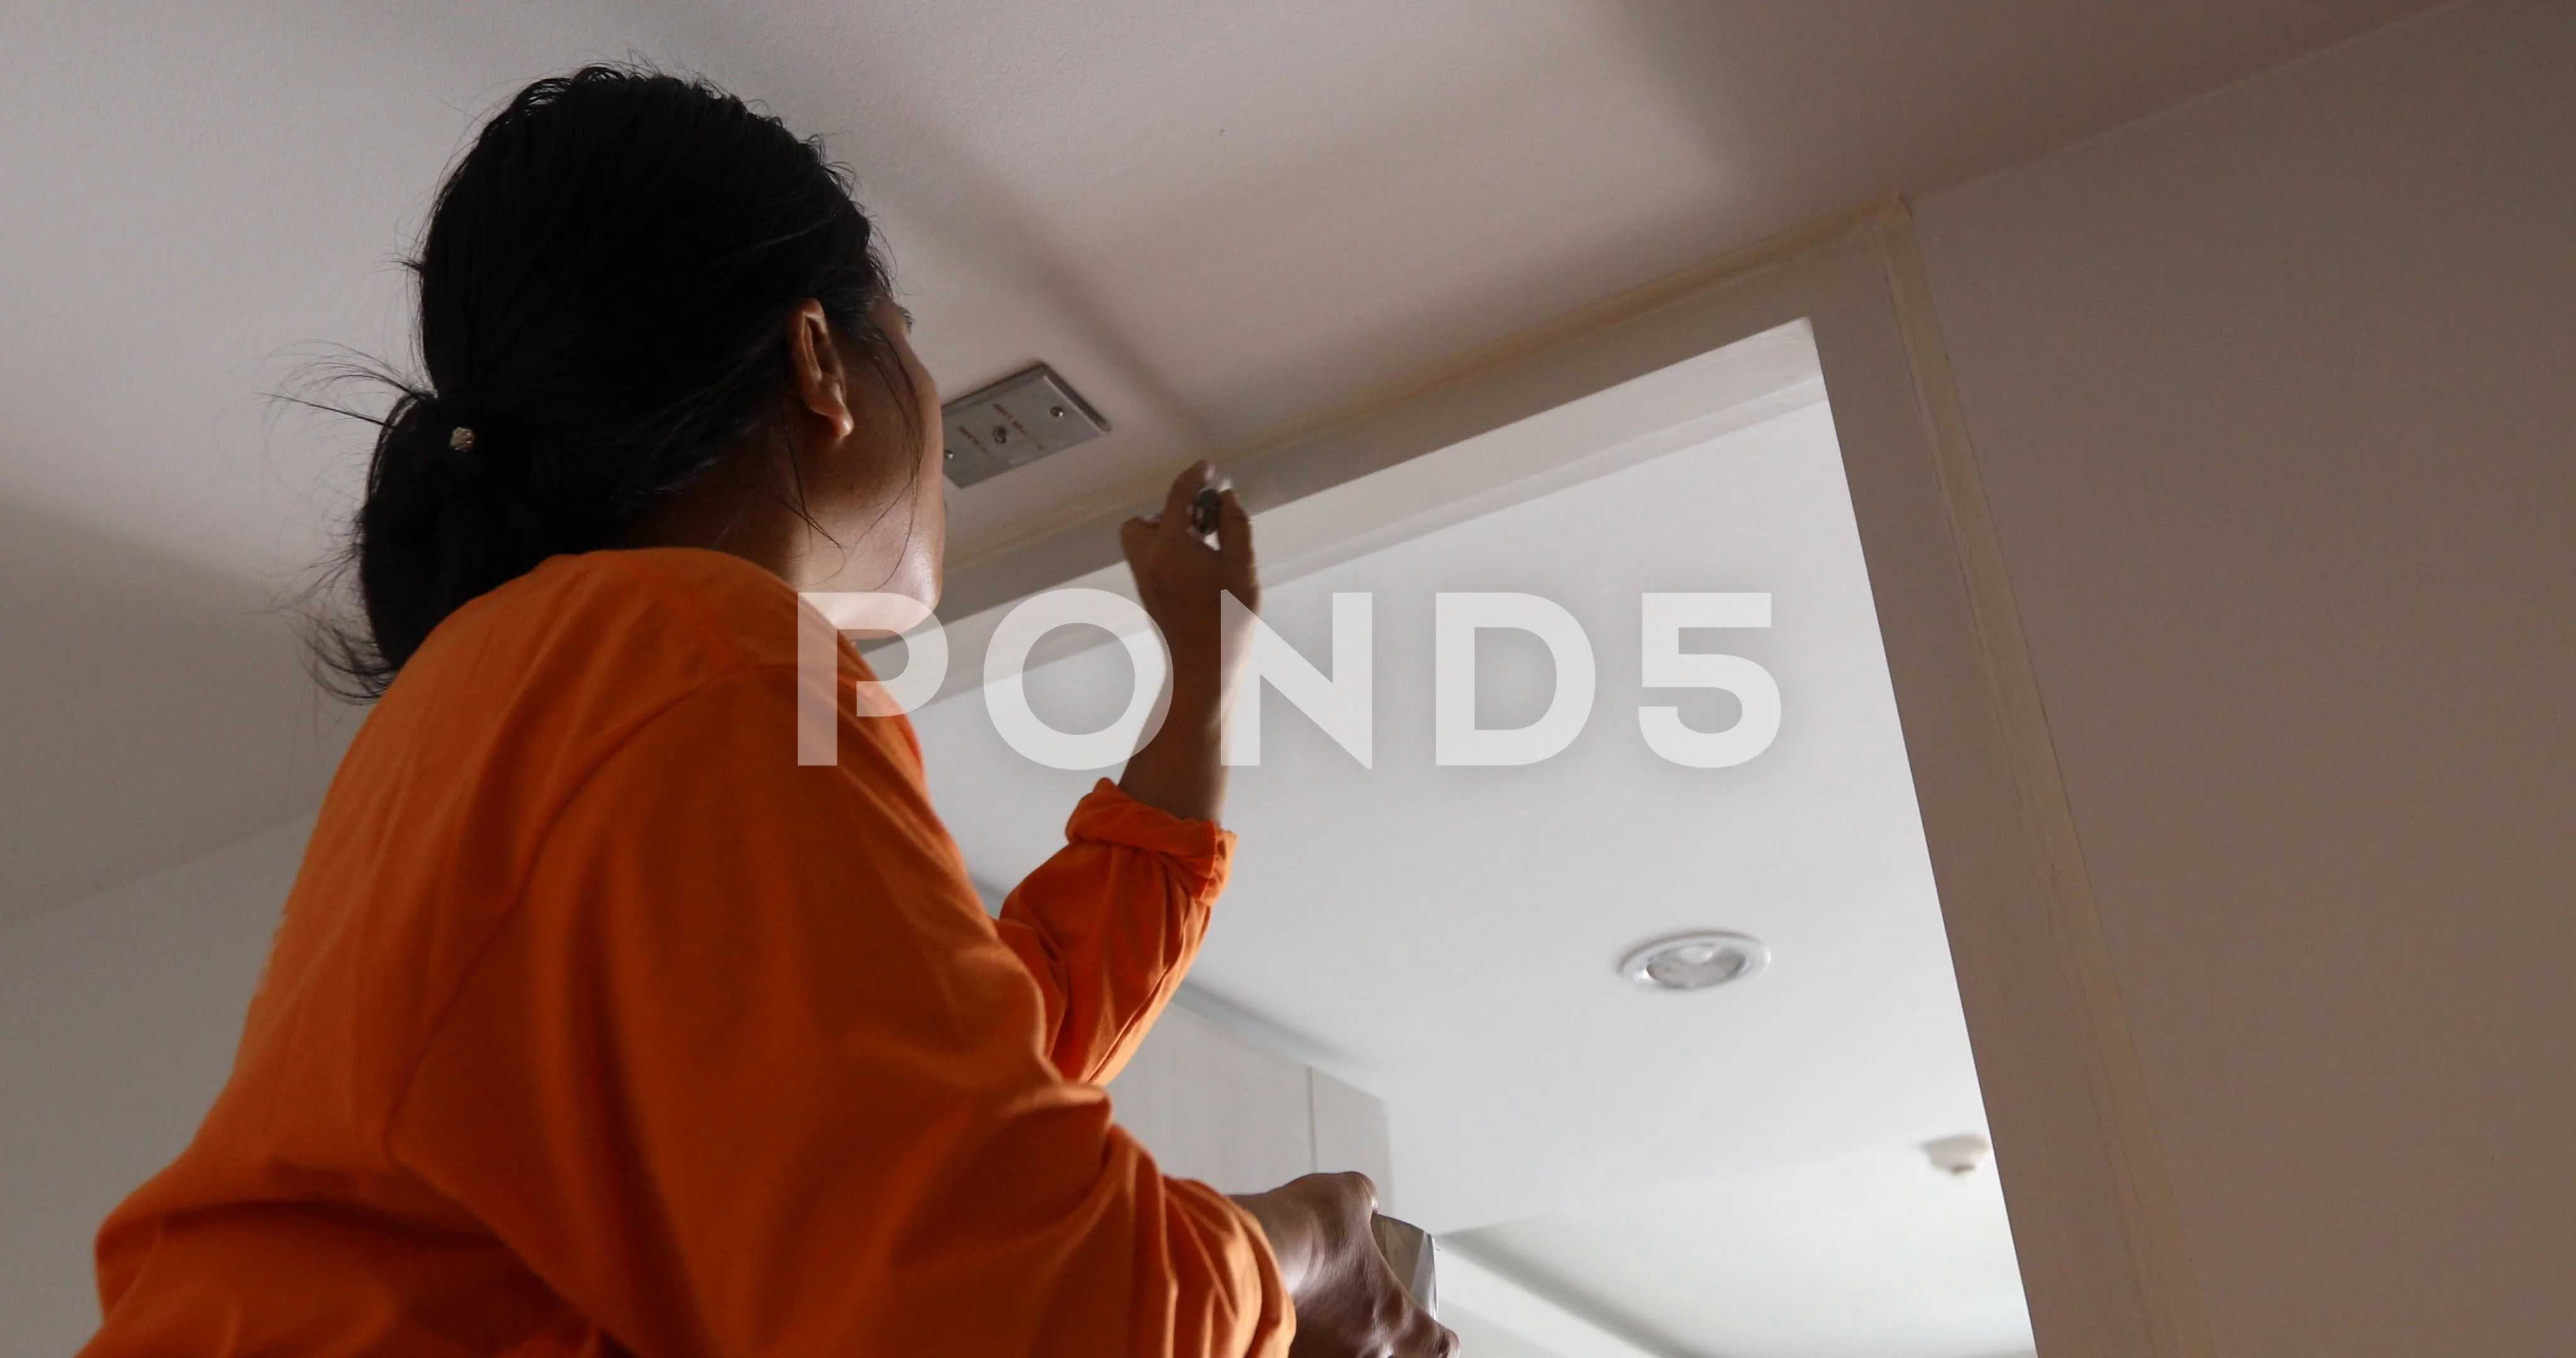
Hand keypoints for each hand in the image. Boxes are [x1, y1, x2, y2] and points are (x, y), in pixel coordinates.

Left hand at [1118, 459, 1256, 693]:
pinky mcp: (1150, 595)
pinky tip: (1198, 565)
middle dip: (1168, 512)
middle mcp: (1148, 562)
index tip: (1207, 468)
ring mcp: (1145, 581)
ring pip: (1141, 541)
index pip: (1177, 498)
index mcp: (1170, 550)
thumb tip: (1227, 499)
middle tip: (1202, 520)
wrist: (1207, 668)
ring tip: (1203, 544)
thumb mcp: (1243, 568)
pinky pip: (1149, 559)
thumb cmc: (1228, 622)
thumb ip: (1235, 526)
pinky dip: (1167, 551)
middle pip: (1141, 521)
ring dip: (1167, 532)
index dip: (1194, 477)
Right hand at [1232, 1173, 1456, 1357]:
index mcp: (1394, 1318)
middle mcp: (1365, 1352)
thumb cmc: (1310, 1230)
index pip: (1438, 1347)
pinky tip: (1290, 1319)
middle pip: (1389, 1357)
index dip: (1441, 1339)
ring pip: (1343, 1356)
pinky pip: (1306, 1353)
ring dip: (1338, 1340)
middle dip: (1380, 1337)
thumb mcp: (1349, 1196)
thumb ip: (1364, 1200)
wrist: (1254, 1254)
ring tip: (1321, 1313)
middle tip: (1364, 1313)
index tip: (1438, 1334)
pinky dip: (1303, 1341)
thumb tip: (1364, 1203)